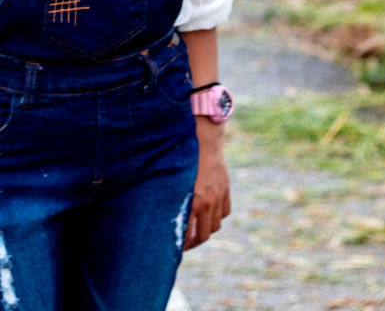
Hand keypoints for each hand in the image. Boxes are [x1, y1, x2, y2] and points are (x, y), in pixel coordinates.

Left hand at [183, 123, 230, 249]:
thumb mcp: (174, 178)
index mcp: (193, 201)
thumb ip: (171, 196)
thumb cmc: (184, 156)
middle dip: (193, 242)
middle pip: (204, 235)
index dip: (181, 244)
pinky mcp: (225, 189)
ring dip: (206, 230)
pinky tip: (209, 214)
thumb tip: (159, 211)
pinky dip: (218, 216)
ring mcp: (218, 196)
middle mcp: (207, 202)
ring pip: (216, 226)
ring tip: (197, 230)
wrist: (205, 138)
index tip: (174, 245)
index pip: (187, 234)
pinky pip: (224, 212)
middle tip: (184, 243)